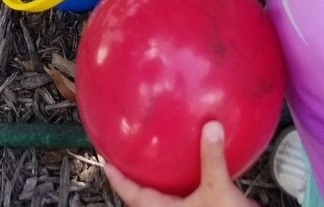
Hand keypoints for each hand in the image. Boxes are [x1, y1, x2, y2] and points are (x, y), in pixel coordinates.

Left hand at [104, 123, 256, 206]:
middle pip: (145, 198)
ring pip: (165, 198)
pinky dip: (182, 179)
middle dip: (137, 179)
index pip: (133, 196)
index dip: (118, 180)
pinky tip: (190, 163)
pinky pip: (183, 195)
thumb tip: (212, 125)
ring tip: (156, 156)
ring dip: (160, 180)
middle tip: (128, 154)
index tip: (105, 163)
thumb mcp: (218, 190)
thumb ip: (212, 158)